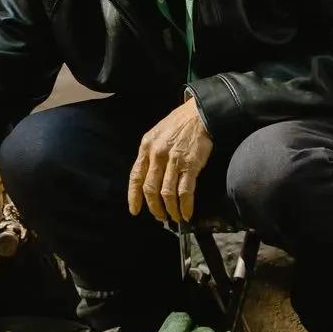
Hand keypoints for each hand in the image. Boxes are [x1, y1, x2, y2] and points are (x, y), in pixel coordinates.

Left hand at [128, 98, 212, 224]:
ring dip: (170, 209)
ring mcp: (173, 160)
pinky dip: (185, 206)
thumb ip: (150, 153)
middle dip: (154, 207)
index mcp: (146, 147)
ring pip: (167, 193)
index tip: (135, 210)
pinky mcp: (190, 165)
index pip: (135, 176)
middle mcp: (157, 155)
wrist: (199, 114)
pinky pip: (185, 192)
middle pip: (150, 189)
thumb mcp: (157, 134)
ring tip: (174, 217)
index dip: (134, 196)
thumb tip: (148, 176)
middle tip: (159, 217)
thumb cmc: (178, 124)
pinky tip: (186, 213)